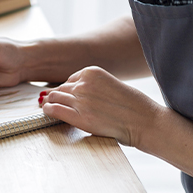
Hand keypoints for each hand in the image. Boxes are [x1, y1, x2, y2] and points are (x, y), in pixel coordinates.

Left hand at [39, 66, 163, 147]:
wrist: (145, 121)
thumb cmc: (134, 106)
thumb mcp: (111, 84)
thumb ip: (94, 87)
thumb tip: (76, 94)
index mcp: (92, 71)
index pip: (70, 79)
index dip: (68, 90)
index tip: (66, 97)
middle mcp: (84, 83)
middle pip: (61, 88)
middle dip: (57, 96)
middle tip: (52, 102)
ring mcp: (81, 100)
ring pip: (54, 97)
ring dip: (51, 102)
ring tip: (48, 108)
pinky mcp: (80, 118)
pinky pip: (54, 110)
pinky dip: (48, 110)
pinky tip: (47, 112)